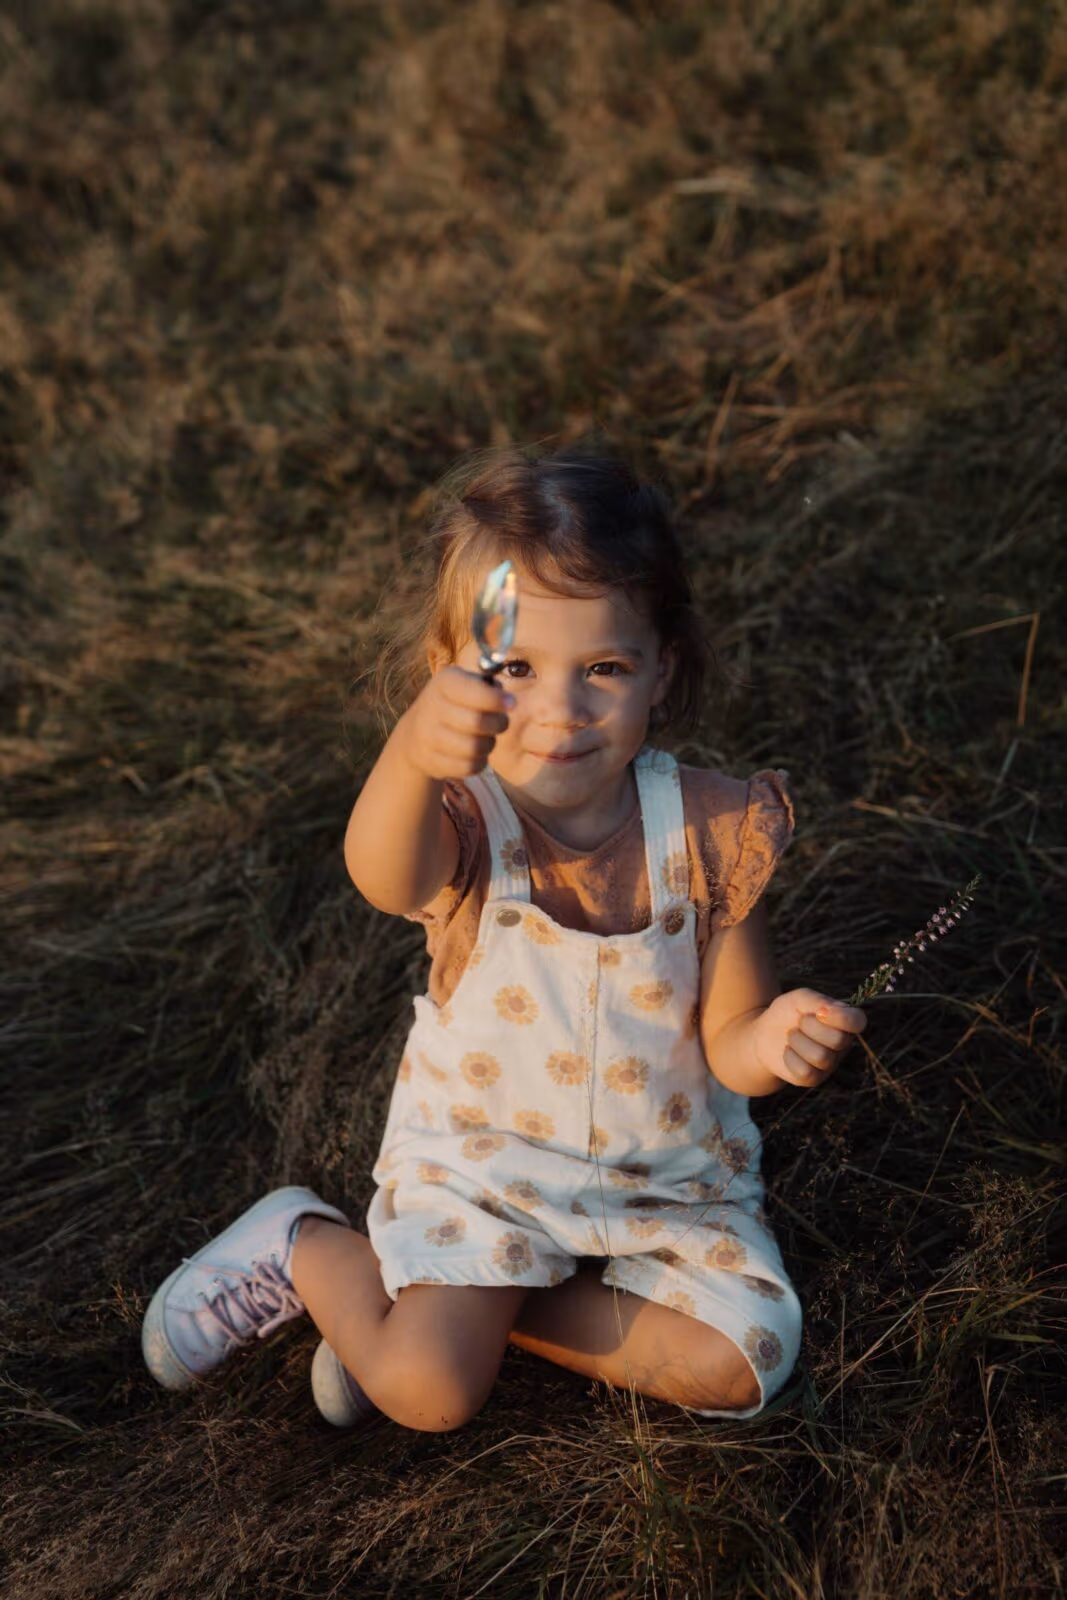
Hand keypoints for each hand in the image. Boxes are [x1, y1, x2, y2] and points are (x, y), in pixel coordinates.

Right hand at [399, 665, 512, 780]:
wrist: (415, 734)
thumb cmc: (454, 705)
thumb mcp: (466, 685)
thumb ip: (489, 687)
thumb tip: (508, 700)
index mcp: (443, 683)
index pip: (475, 692)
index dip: (497, 700)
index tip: (512, 703)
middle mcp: (431, 707)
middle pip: (477, 722)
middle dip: (498, 724)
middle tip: (501, 723)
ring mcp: (426, 736)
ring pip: (474, 747)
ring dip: (489, 744)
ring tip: (487, 738)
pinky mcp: (430, 761)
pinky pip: (468, 767)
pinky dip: (479, 762)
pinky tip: (475, 754)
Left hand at [750, 989, 866, 1089]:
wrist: (763, 1034)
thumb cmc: (787, 1013)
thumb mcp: (799, 999)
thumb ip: (817, 1000)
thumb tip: (831, 1010)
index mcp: (844, 1021)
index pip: (858, 1021)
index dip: (842, 1018)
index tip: (819, 1011)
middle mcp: (842, 1044)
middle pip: (838, 1040)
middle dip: (810, 1027)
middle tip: (799, 1022)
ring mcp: (829, 1063)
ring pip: (821, 1056)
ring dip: (798, 1041)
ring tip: (791, 1035)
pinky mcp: (813, 1079)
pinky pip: (805, 1071)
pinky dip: (790, 1057)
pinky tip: (788, 1051)